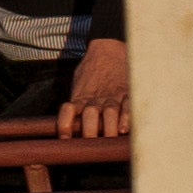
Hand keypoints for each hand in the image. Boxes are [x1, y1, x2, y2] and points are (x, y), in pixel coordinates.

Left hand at [60, 36, 131, 150]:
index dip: (64, 125)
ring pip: (109, 112)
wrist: (108, 47)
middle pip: (90, 115)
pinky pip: (127, 106)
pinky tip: (124, 129)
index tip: (64, 138)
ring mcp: (112, 95)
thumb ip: (76, 102)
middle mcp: (96, 98)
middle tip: (91, 146)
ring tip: (109, 138)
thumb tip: (68, 126)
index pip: (68, 111)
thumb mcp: (78, 83)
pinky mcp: (127, 92)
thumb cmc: (91, 70)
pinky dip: (126, 117)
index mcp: (80, 96)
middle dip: (90, 131)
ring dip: (109, 127)